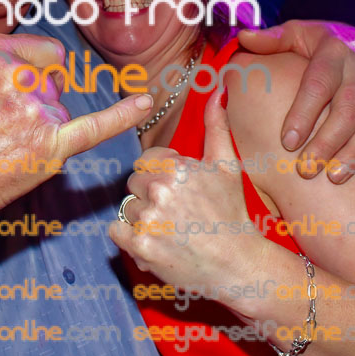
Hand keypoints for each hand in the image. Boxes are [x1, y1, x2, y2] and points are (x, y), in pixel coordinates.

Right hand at [0, 0, 153, 223]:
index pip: (40, 53)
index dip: (23, 75)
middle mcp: (18, 76)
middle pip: (52, 81)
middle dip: (32, 100)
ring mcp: (37, 112)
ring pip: (60, 109)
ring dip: (41, 126)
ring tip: (1, 143)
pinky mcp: (51, 147)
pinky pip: (96, 126)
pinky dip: (123, 115)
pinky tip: (144, 101)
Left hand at [109, 89, 267, 296]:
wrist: (238, 265)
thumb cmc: (232, 212)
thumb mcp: (226, 166)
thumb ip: (216, 126)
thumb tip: (216, 91)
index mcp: (175, 169)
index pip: (144, 163)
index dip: (160, 176)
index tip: (179, 192)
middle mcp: (159, 192)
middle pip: (133, 185)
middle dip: (150, 196)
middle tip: (177, 212)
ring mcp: (148, 221)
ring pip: (126, 208)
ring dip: (142, 218)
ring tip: (171, 228)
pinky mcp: (140, 247)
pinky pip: (116, 231)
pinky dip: (130, 238)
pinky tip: (156, 241)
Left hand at [239, 20, 354, 182]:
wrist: (352, 41)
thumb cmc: (311, 44)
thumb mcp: (293, 34)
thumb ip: (271, 39)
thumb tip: (244, 36)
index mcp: (334, 51)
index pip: (319, 84)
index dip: (303, 113)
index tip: (287, 142)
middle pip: (348, 110)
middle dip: (327, 142)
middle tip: (305, 170)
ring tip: (334, 178)